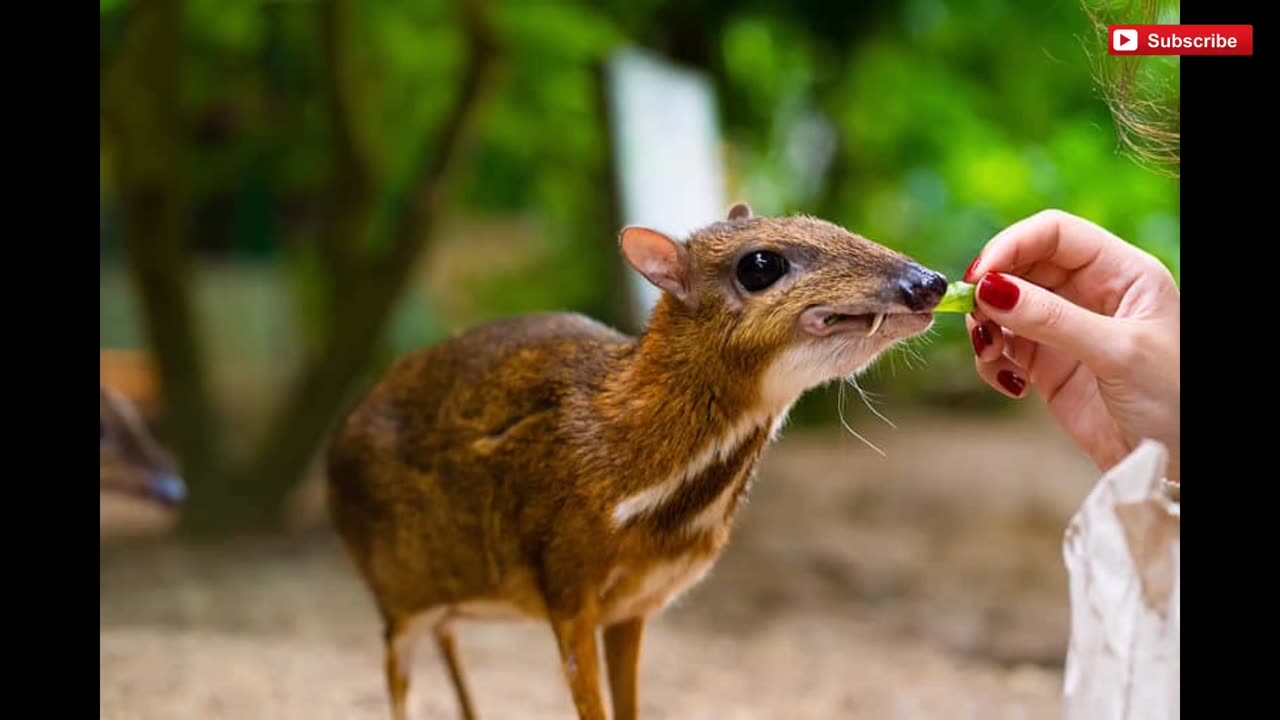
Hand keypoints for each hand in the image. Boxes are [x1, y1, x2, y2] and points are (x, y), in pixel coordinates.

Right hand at [964, 210, 1180, 482]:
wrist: (1176, 463)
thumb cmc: (1174, 400)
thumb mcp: (1118, 352)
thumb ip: (1053, 319)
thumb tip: (989, 290)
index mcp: (1122, 272)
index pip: (1056, 234)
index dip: (1014, 244)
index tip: (980, 275)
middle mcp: (1090, 293)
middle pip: (1023, 266)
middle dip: (992, 288)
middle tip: (974, 316)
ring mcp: (1065, 329)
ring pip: (1004, 306)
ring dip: (987, 327)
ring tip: (991, 354)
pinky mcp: (1046, 365)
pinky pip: (1003, 348)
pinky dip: (992, 361)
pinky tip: (1011, 384)